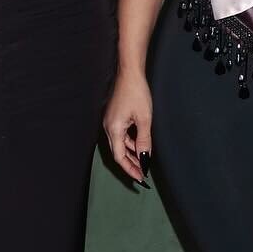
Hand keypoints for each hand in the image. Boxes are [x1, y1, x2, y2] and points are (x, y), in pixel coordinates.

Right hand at [104, 69, 152, 185]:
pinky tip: (139, 145)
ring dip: (131, 153)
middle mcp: (108, 127)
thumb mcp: (144, 119)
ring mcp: (110, 122)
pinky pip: (121, 134)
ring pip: (120, 143)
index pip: (119, 157)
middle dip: (130, 164)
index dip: (130, 169)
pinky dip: (130, 142)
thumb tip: (144, 157)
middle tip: (142, 174)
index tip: (140, 178)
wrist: (130, 73)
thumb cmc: (137, 93)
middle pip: (118, 152)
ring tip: (143, 161)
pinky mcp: (113, 117)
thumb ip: (144, 140)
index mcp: (114, 129)